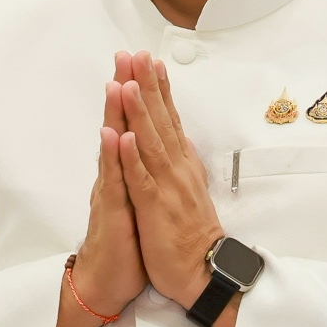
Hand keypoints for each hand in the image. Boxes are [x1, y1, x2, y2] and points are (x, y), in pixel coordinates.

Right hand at [62, 52, 146, 326]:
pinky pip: (114, 181)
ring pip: (114, 146)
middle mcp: (117, 176)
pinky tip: (113, 135)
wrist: (108, 283)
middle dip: (124, 90)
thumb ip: (140, 174)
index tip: (144, 63)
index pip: (134, 126)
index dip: (139, 96)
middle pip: (120, 125)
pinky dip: (114, 157)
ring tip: (117, 81)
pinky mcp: (113, 212)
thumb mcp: (139, 202)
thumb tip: (149, 151)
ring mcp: (113, 191)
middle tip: (126, 55)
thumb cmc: (127, 244)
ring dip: (116, 113)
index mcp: (129, 172)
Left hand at [116, 51, 224, 308]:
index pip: (169, 120)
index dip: (160, 90)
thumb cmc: (192, 237)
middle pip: (160, 121)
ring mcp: (166, 186)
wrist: (204, 272)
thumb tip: (183, 142)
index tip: (151, 61)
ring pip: (150, 142)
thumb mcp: (190, 192)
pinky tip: (122, 135)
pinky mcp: (155, 207)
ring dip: (139, 112)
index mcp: (182, 166)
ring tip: (128, 82)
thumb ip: (183, 165)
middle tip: (137, 55)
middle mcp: (177, 169)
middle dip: (147, 86)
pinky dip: (130, 156)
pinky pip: (140, 178)